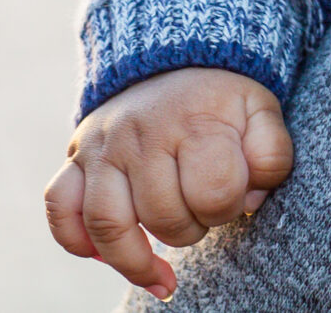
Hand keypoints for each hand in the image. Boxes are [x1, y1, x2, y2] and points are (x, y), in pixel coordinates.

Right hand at [44, 67, 293, 300]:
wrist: (174, 57)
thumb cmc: (223, 99)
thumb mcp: (263, 112)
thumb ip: (270, 156)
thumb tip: (247, 201)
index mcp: (196, 121)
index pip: (214, 191)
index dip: (231, 207)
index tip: (236, 198)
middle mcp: (142, 134)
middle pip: (162, 215)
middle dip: (191, 229)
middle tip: (202, 214)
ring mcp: (103, 146)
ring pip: (106, 223)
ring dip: (134, 258)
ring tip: (160, 273)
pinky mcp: (75, 157)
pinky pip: (60, 208)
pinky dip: (76, 240)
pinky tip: (102, 255)